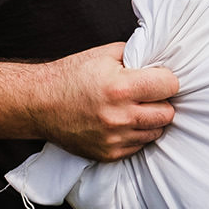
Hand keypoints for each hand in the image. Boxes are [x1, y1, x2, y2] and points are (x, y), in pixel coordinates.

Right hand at [34, 42, 178, 161]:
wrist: (38, 104)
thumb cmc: (71, 75)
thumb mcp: (105, 54)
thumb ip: (138, 56)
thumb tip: (163, 63)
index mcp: (121, 87)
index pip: (170, 86)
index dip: (165, 80)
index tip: (156, 78)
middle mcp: (120, 116)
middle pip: (168, 113)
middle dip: (161, 102)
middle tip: (145, 95)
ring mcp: (114, 138)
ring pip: (156, 132)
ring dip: (149, 120)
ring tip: (132, 109)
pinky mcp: (108, 154)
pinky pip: (138, 146)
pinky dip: (135, 135)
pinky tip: (120, 123)